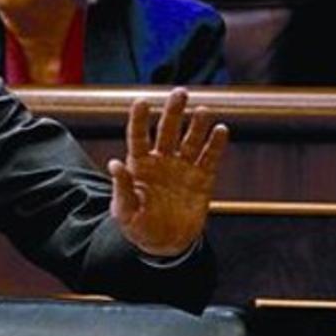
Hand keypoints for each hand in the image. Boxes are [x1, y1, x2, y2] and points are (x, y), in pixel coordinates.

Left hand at [107, 88, 229, 256]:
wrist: (165, 243)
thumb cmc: (138, 226)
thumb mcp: (125, 211)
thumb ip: (122, 188)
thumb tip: (114, 164)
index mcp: (139, 165)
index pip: (138, 136)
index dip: (139, 119)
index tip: (141, 101)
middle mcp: (162, 161)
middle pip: (167, 131)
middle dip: (173, 111)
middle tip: (180, 92)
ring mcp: (183, 168)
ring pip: (191, 140)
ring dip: (197, 125)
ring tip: (203, 110)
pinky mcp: (202, 179)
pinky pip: (210, 158)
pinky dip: (216, 145)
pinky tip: (221, 130)